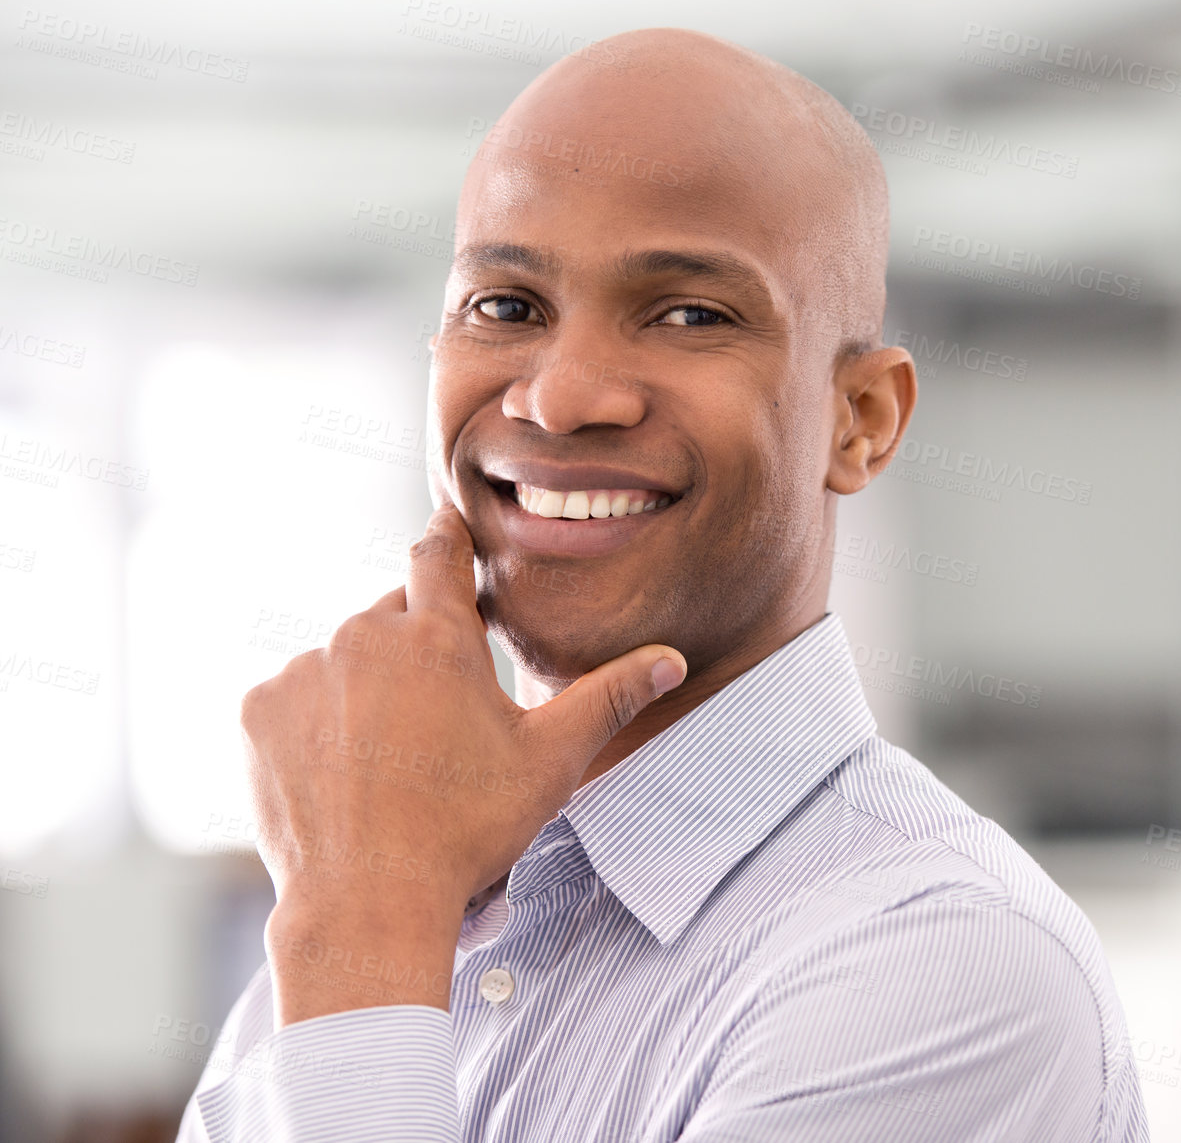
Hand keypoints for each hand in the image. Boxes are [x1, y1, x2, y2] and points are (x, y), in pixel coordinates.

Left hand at [239, 503, 684, 1024]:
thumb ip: (609, 697)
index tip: (451, 526)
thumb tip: (671, 660)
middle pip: (394, 616)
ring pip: (343, 658)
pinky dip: (316, 720)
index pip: (440, 552)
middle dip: (418, 648)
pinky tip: (345, 768)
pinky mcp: (259, 713)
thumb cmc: (468, 831)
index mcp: (437, 638)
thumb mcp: (551, 761)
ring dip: (365, 685)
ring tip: (392, 755)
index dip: (450, 538)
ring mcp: (304, 673)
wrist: (368, 903)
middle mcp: (362, 637)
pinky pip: (295, 696)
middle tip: (441, 713)